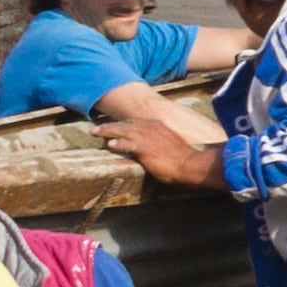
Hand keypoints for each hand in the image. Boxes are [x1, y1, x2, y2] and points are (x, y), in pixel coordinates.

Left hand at [105, 121, 228, 191]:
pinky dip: (118, 142)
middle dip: (109, 125)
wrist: (191, 164)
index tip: (113, 126)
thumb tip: (156, 149)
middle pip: (125, 124)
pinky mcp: (145, 148)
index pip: (135, 122)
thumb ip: (160, 143)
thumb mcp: (171, 145)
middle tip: (95, 128)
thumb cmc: (184, 158)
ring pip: (122, 130)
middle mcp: (152, 128)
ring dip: (107, 130)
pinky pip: (127, 144)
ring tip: (95, 132)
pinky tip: (109, 143)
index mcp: (158, 126)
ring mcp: (148, 137)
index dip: (122, 124)